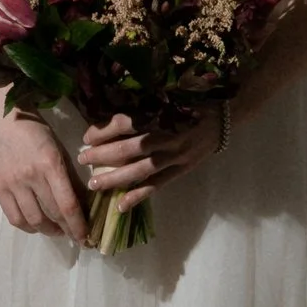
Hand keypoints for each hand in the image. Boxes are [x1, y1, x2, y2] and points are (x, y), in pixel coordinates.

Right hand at [0, 101, 87, 241]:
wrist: (0, 117)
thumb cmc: (34, 130)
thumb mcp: (58, 148)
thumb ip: (69, 176)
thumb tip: (83, 203)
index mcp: (50, 164)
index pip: (67, 205)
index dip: (78, 226)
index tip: (86, 237)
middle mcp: (30, 176)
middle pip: (52, 214)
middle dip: (67, 230)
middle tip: (76, 235)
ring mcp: (11, 184)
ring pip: (33, 221)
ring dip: (49, 231)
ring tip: (57, 230)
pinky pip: (14, 218)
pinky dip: (28, 227)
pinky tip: (36, 225)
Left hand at [74, 104, 226, 195]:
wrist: (222, 120)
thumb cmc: (191, 106)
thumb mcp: (168, 100)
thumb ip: (142, 108)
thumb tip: (108, 120)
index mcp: (162, 114)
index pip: (127, 122)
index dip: (104, 129)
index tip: (87, 136)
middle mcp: (169, 135)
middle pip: (131, 147)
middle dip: (103, 154)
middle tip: (83, 159)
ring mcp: (176, 156)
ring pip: (141, 170)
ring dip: (115, 178)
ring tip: (94, 184)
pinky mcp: (181, 171)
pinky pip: (157, 186)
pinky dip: (138, 197)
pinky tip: (120, 206)